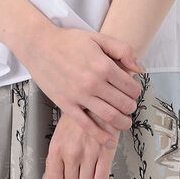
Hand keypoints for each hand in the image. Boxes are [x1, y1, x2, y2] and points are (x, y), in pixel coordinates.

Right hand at [16, 26, 141, 146]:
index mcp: (103, 65)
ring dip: (121, 123)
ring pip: (108, 116)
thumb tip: (139, 68)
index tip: (135, 94)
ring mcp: (79, 96)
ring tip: (125, 123)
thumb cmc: (69, 42)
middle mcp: (93, 83)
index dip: (136, 92)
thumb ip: (122, 50)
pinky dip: (100, 135)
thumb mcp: (98, 38)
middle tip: (130, 109)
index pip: (129, 86)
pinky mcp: (67, 105)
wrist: (40, 46)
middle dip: (130, 108)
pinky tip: (109, 140)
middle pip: (122, 104)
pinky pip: (86, 125)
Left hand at [41, 113, 118, 178]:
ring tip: (87, 172)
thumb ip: (52, 162)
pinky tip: (98, 174)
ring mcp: (89, 154)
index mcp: (57, 150)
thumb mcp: (58, 138)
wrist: (96, 102)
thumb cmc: (77, 119)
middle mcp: (72, 154)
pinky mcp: (105, 154)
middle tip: (76, 176)